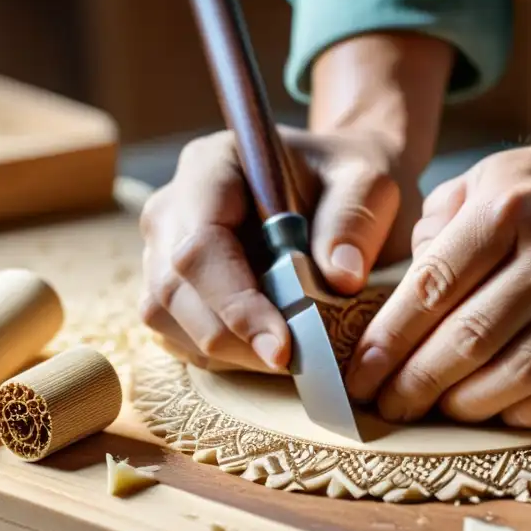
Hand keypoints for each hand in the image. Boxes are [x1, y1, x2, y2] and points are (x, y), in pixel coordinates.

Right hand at [139, 127, 419, 372]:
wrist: (339, 188)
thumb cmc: (348, 178)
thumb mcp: (368, 183)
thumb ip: (355, 220)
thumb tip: (342, 277)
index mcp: (211, 166)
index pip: (201, 244)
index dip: (235, 302)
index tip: (282, 347)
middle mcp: (173, 208)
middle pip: (173, 288)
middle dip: (232, 338)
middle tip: (292, 364)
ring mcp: (162, 250)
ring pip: (167, 319)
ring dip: (226, 351)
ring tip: (289, 356)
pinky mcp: (172, 288)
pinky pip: (178, 335)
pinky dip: (223, 355)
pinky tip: (269, 350)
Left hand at [345, 126, 530, 427]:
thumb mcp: (498, 175)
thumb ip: (441, 222)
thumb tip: (401, 287)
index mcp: (508, 204)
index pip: (430, 287)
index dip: (387, 342)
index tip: (360, 378)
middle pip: (470, 338)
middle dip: (418, 383)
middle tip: (391, 407)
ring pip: (524, 371)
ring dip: (472, 405)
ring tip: (444, 412)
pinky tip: (509, 414)